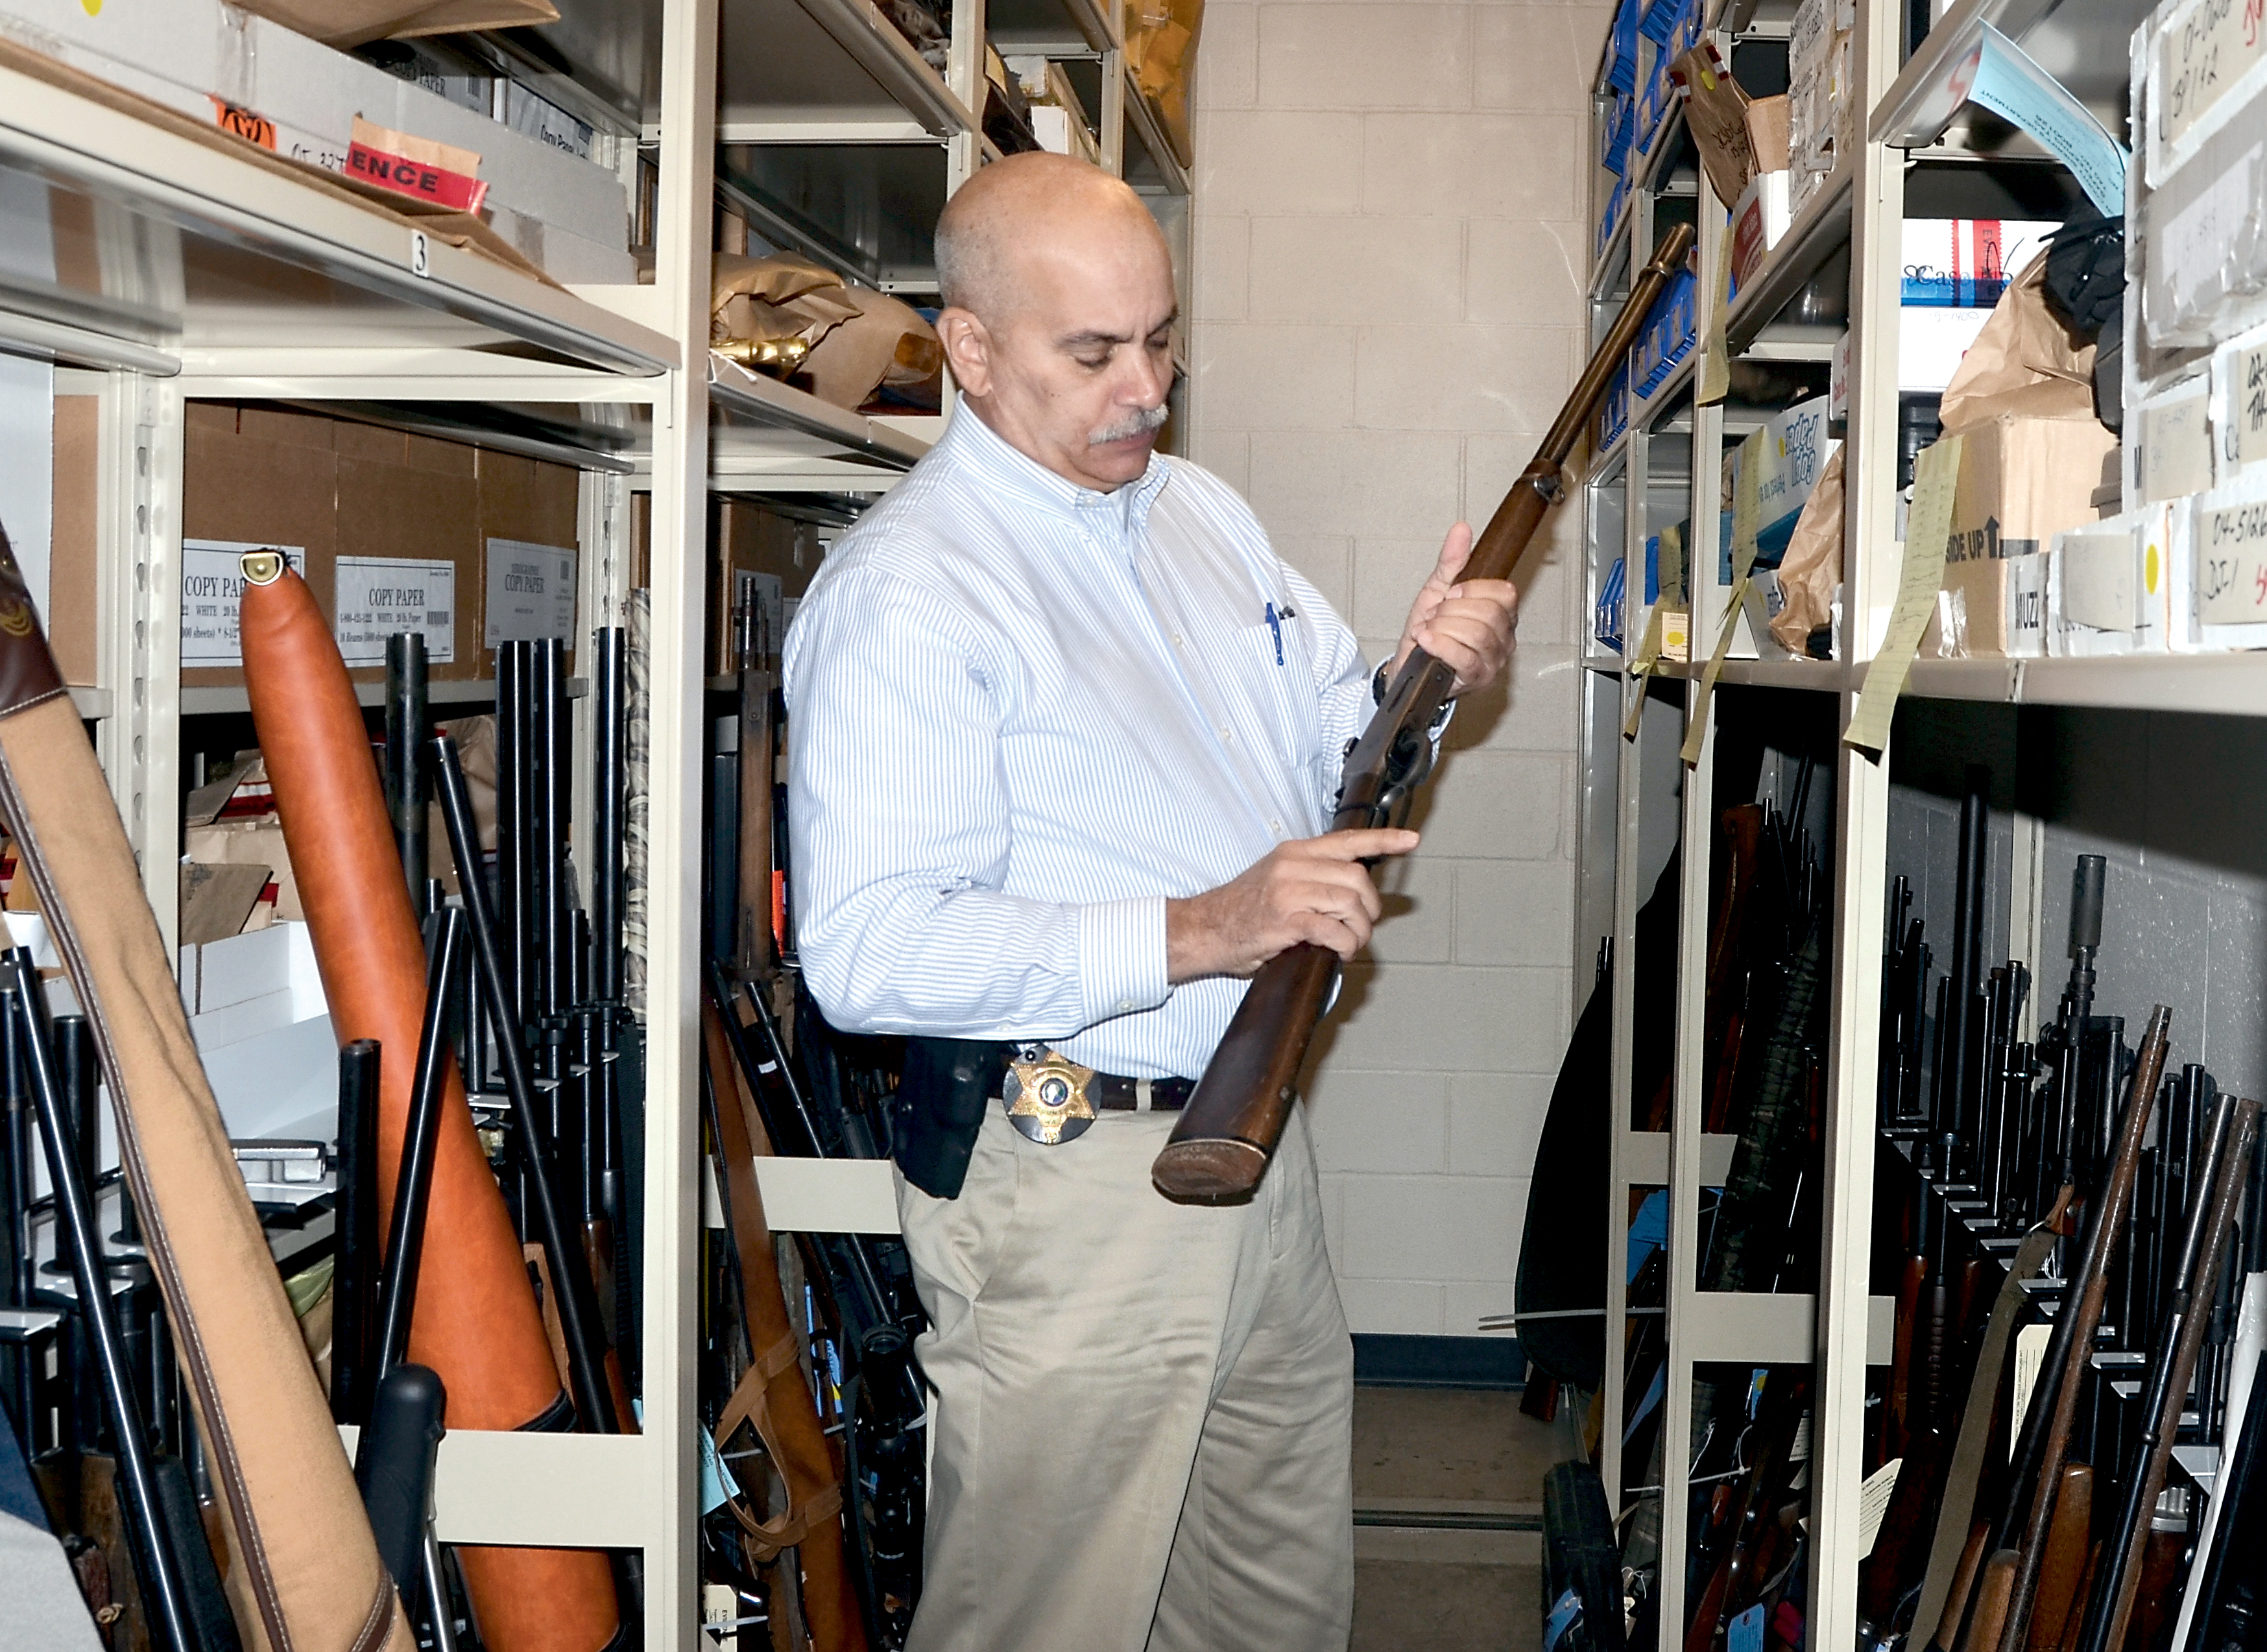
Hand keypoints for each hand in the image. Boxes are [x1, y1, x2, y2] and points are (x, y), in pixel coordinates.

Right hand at [1166, 828, 1419, 982]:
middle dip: (1370, 907)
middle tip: (1362, 926)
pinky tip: (1340, 951)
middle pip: (1357, 878)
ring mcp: (1289, 891)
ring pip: (1350, 903)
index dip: (1383, 840)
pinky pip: (1333, 929)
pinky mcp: (1285, 920)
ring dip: (1359, 930)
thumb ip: (1310, 876)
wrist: (1204, 929)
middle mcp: (1293, 865)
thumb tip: (1350, 892)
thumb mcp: (1275, 878)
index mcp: (1294, 852)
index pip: (1347, 840)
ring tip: (1350, 943)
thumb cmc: (1241, 910)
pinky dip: (1345, 944)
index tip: (1409, 840)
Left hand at [1391, 522, 1518, 696]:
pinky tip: (1425, 640)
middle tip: (1434, 617)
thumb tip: (1461, 529)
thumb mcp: (1437, 590)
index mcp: (1501, 614)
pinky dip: (1440, 645)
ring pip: (1477, 634)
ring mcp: (1493, 661)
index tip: (1450, 594)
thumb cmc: (1427, 630)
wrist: (1407, 664)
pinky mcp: (1476, 679)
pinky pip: (1464, 658)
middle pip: (1489, 613)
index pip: (1506, 592)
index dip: (1473, 589)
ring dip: (1443, 628)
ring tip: (1428, 631)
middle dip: (1451, 610)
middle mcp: (1504, 639)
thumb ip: (1451, 561)